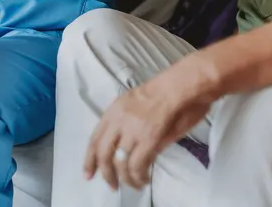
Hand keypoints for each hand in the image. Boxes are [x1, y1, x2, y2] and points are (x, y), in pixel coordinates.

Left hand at [83, 73, 211, 189]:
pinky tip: (144, 179)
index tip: (88, 174)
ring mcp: (132, 130)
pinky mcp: (148, 139)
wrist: (183, 85)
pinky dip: (139, 176)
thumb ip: (128, 125)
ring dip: (127, 179)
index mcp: (114, 110)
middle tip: (113, 186)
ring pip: (120, 163)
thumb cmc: (167, 91)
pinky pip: (137, 165)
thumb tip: (128, 147)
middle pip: (104, 153)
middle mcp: (119, 120)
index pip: (95, 138)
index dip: (90, 159)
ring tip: (135, 184)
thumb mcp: (137, 104)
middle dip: (106, 174)